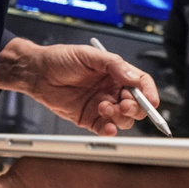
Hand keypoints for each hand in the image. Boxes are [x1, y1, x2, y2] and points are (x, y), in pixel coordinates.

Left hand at [0, 38, 156, 134]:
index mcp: (115, 73)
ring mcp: (101, 106)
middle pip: (136, 105)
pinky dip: (110, 131)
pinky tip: (108, 127)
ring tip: (104, 107)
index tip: (151, 101)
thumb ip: (113, 65)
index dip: (149, 92)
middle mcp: (111, 90)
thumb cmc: (60, 59)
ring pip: (124, 119)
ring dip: (120, 117)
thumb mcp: (88, 55)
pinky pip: (106, 129)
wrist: (37, 72)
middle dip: (136, 108)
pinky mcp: (89, 119)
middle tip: (124, 105)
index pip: (141, 84)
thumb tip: (133, 79)